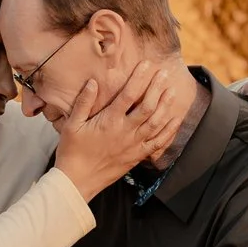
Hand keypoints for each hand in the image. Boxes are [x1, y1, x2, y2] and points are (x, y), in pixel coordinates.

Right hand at [51, 61, 182, 198]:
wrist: (77, 182)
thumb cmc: (72, 152)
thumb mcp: (72, 125)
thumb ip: (83, 103)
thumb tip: (93, 82)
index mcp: (109, 121)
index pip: (129, 95)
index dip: (140, 78)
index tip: (147, 65)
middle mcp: (125, 132)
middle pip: (148, 106)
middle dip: (157, 88)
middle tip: (164, 73)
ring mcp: (134, 145)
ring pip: (156, 123)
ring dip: (166, 106)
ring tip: (172, 91)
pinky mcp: (137, 156)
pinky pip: (158, 143)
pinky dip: (169, 131)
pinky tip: (175, 120)